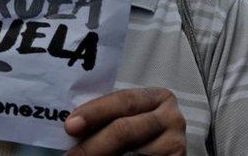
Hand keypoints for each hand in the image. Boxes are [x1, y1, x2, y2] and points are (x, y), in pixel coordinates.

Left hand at [64, 87, 185, 154]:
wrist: (159, 152)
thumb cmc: (139, 135)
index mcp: (157, 97)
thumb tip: (73, 125)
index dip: (94, 112)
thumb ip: (107, 117)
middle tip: (71, 155)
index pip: (122, 100)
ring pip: (131, 153)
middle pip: (124, 130)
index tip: (70, 126)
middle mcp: (172, 117)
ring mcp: (177, 142)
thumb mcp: (127, 118)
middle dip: (92, 144)